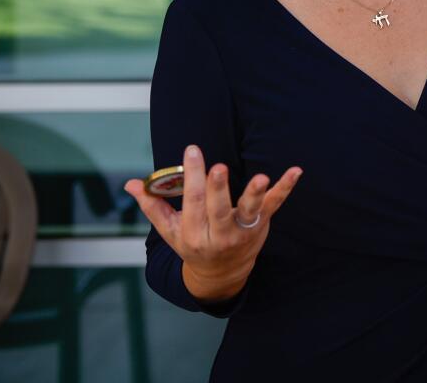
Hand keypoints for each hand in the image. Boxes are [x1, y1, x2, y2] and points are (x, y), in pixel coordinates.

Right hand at [125, 145, 301, 301]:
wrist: (222, 274)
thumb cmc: (193, 244)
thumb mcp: (170, 231)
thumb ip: (153, 205)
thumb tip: (130, 183)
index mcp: (193, 233)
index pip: (192, 203)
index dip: (191, 178)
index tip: (192, 152)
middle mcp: (219, 234)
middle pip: (218, 210)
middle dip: (218, 189)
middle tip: (218, 168)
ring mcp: (243, 230)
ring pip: (249, 211)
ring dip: (255, 193)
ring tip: (261, 178)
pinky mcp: (261, 224)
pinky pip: (274, 205)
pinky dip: (285, 188)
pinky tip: (295, 172)